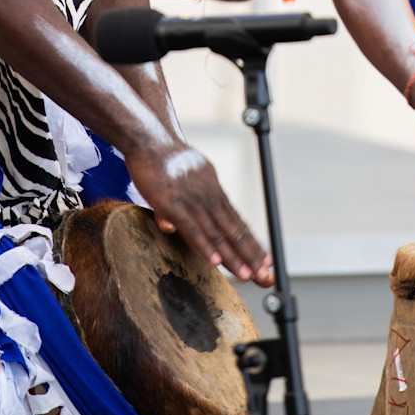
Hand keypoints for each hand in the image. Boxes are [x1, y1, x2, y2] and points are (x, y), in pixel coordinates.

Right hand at [125, 143, 272, 284]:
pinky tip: (215, 261)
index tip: (265, 261)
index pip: (238, 222)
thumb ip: (182, 205)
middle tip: (266, 275)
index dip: (252, 244)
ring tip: (246, 274)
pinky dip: (205, 246)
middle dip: (251, 255)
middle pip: (234, 231)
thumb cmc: (163, 159)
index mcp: (214, 192)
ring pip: (217, 234)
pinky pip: (192, 228)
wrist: (149, 139)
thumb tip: (172, 226)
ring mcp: (192, 201)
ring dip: (233, 256)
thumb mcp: (186, 178)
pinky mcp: (173, 204)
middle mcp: (209, 197)